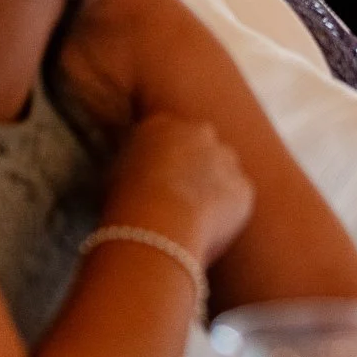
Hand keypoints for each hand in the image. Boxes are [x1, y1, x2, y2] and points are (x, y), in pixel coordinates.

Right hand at [103, 112, 252, 264]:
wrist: (159, 220)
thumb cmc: (125, 203)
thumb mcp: (113, 177)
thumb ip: (131, 167)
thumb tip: (133, 178)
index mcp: (162, 125)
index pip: (165, 135)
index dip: (162, 160)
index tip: (156, 181)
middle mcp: (199, 133)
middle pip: (200, 147)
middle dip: (193, 167)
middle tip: (178, 198)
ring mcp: (226, 159)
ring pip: (223, 172)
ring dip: (213, 189)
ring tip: (191, 220)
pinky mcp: (243, 187)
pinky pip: (236, 199)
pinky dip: (226, 213)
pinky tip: (206, 232)